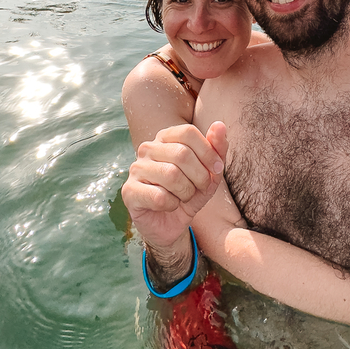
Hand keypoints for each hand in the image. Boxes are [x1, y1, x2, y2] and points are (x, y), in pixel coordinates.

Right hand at [121, 121, 227, 252]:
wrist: (172, 223)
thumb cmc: (190, 192)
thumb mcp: (210, 172)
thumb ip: (216, 148)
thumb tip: (220, 125)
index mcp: (165, 137)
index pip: (188, 132)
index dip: (208, 152)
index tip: (216, 169)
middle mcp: (148, 148)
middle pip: (182, 154)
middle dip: (200, 176)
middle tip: (200, 188)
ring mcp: (136, 168)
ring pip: (171, 175)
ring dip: (187, 192)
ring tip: (184, 197)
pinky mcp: (129, 191)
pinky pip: (159, 197)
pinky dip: (172, 205)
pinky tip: (169, 206)